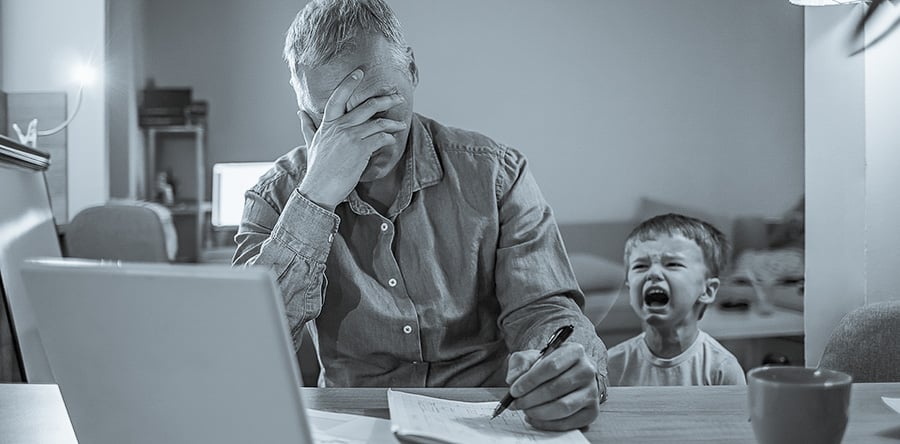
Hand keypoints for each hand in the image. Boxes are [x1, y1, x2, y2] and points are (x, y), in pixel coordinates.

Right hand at [297, 69, 407, 210]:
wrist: (319, 189)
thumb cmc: (317, 169)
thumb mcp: (311, 144)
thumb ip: (308, 126)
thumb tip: (300, 112)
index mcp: (328, 124)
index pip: (338, 97)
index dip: (349, 83)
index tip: (360, 72)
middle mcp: (340, 127)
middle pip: (366, 106)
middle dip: (386, 100)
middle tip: (398, 98)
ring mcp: (350, 137)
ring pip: (378, 122)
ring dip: (393, 123)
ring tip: (402, 124)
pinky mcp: (361, 150)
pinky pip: (380, 138)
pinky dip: (389, 138)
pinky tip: (392, 141)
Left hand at [506, 342, 601, 430]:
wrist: (568, 375)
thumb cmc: (549, 366)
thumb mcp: (533, 357)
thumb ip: (521, 363)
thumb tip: (514, 379)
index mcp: (574, 351)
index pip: (551, 366)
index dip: (530, 380)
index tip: (514, 390)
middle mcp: (588, 370)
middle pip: (556, 388)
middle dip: (531, 398)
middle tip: (516, 403)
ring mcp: (592, 392)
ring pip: (563, 407)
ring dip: (538, 412)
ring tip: (525, 410)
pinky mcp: (592, 411)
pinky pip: (569, 422)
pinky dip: (548, 424)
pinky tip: (535, 418)